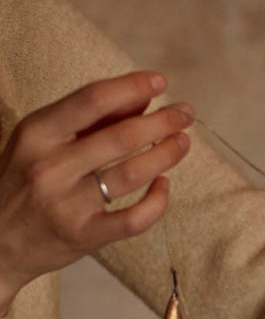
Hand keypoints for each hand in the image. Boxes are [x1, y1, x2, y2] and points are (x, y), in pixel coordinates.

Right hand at [0, 72, 193, 314]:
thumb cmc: (24, 181)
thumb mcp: (41, 141)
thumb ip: (88, 119)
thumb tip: (140, 96)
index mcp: (36, 134)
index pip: (92, 100)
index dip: (132, 87)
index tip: (161, 82)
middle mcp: (50, 167)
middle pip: (121, 136)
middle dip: (163, 121)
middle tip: (186, 114)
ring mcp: (67, 204)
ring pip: (133, 174)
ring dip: (166, 154)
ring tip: (183, 143)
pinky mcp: (83, 236)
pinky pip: (134, 219)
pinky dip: (157, 201)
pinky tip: (164, 185)